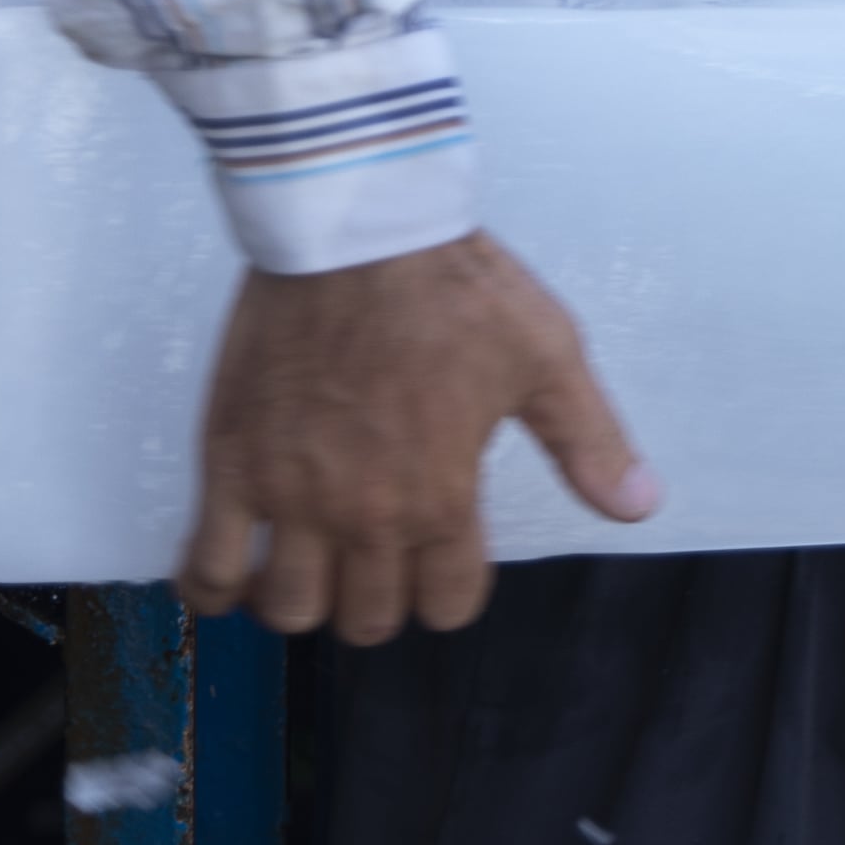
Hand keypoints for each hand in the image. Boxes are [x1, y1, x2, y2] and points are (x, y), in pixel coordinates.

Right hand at [177, 229, 656, 639]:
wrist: (358, 227)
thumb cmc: (455, 285)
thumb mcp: (547, 358)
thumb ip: (589, 443)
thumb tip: (640, 505)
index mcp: (442, 497)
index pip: (446, 605)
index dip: (449, 592)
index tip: (443, 561)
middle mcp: (363, 512)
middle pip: (366, 617)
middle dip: (380, 601)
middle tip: (379, 558)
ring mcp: (288, 493)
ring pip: (287, 609)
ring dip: (304, 602)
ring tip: (312, 565)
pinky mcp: (231, 463)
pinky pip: (204, 565)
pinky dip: (212, 589)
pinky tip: (233, 574)